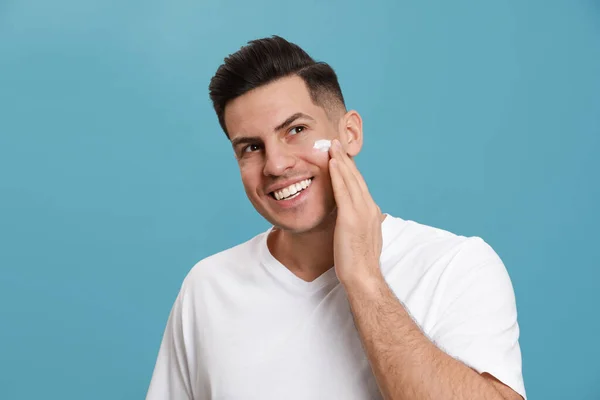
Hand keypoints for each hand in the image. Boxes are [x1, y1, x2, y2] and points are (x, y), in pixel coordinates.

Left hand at [328, 139, 383, 284]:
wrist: (363, 276)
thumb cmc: (360, 262)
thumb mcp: (363, 238)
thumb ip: (362, 224)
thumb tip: (363, 219)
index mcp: (371, 212)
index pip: (359, 185)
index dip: (350, 169)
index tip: (341, 156)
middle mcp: (369, 207)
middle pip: (356, 177)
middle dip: (345, 159)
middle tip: (335, 143)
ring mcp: (361, 211)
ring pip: (350, 179)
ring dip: (340, 161)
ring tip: (331, 146)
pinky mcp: (351, 217)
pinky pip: (343, 191)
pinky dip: (338, 175)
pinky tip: (332, 163)